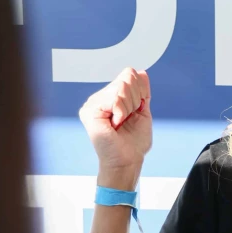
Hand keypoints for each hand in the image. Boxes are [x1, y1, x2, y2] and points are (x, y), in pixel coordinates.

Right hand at [78, 67, 152, 185]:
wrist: (128, 160)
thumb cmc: (134, 143)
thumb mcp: (142, 110)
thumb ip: (141, 91)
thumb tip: (141, 72)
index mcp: (110, 97)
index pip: (128, 75)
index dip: (140, 91)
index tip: (136, 110)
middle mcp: (99, 98)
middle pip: (126, 79)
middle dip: (135, 100)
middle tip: (127, 119)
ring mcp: (92, 103)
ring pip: (121, 88)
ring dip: (129, 108)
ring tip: (121, 122)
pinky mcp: (89, 111)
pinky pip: (115, 99)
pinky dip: (122, 112)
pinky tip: (116, 123)